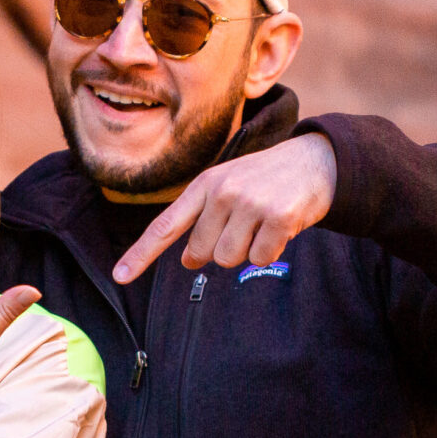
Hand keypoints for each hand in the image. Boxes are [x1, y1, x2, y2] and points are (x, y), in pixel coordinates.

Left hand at [112, 131, 336, 281]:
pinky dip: (271, 250)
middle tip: (244, 225)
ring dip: (247, 251)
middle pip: (202, 252)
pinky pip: (261, 258)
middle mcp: (223, 192)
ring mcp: (250, 203)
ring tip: (262, 223)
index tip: (120, 276)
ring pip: (230, 259)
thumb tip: (188, 260)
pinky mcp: (278, 217)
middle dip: (220, 249)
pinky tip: (280, 227)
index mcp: (204, 184)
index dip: (141, 254)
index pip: (165, 225)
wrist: (316, 161)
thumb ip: (203, 219)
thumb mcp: (228, 186)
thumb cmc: (266, 179)